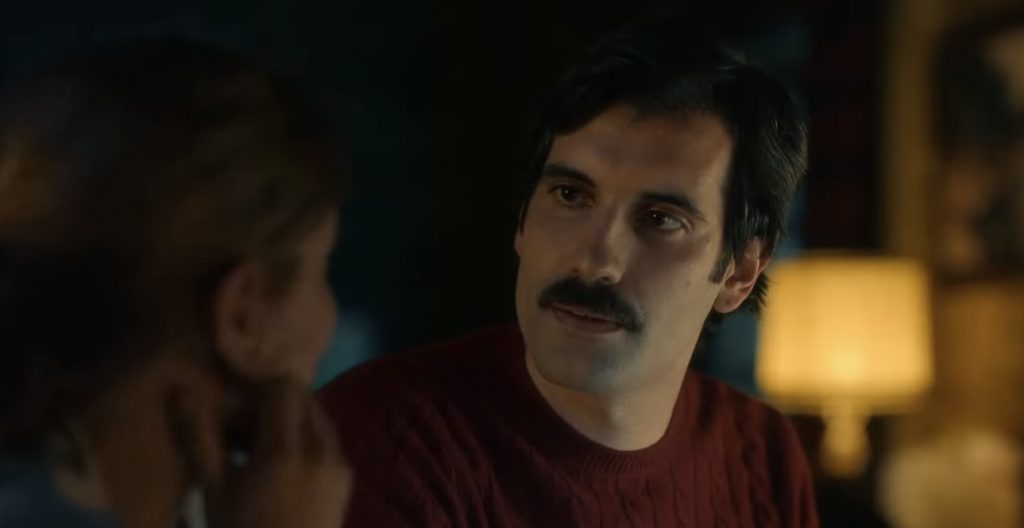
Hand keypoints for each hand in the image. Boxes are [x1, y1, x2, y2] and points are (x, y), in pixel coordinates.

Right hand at [170, 380, 351, 527]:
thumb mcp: (213, 491)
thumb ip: (199, 437)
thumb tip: (180, 390)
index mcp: (287, 452)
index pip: (283, 387)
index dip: (254, 391)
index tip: (230, 412)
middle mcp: (323, 450)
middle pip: (303, 399)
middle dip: (271, 405)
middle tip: (239, 431)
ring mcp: (340, 465)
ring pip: (316, 418)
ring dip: (288, 422)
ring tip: (255, 453)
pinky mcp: (347, 480)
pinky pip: (326, 441)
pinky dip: (304, 440)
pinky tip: (278, 469)